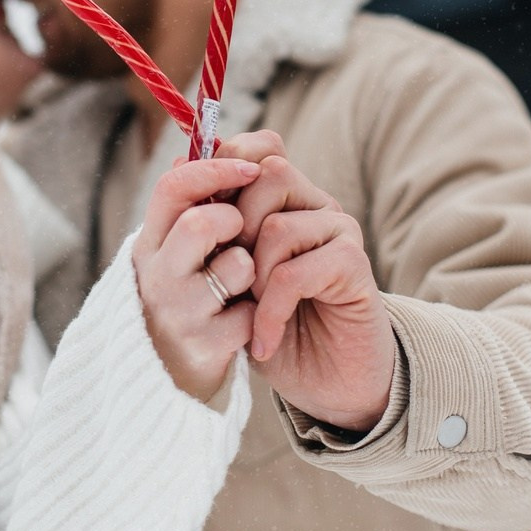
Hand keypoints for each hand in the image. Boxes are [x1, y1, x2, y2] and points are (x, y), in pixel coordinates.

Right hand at [132, 157, 261, 402]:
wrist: (169, 378)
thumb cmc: (187, 293)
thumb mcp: (180, 247)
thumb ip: (199, 198)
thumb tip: (222, 138)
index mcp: (149, 242)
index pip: (174, 186)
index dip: (215, 169)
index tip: (251, 168)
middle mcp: (156, 274)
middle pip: (201, 222)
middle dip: (235, 220)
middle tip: (242, 231)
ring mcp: (177, 312)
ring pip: (236, 266)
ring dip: (251, 269)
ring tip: (242, 283)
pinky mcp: (203, 349)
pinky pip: (252, 312)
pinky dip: (259, 312)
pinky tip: (246, 318)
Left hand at [223, 139, 395, 432]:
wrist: (328, 384)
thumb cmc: (271, 326)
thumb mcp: (228, 277)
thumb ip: (209, 224)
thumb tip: (176, 165)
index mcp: (287, 197)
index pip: (260, 146)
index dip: (225, 167)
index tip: (200, 214)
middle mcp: (316, 204)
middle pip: (269, 175)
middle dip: (234, 226)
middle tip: (230, 275)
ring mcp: (338, 231)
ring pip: (278, 225)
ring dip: (251, 276)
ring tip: (250, 310)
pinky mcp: (354, 265)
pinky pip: (296, 272)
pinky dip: (271, 311)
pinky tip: (265, 341)